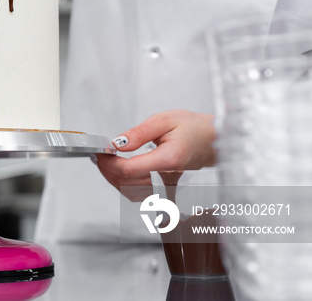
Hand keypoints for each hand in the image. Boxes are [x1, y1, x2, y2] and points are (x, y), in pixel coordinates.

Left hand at [94, 109, 216, 200]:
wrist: (215, 138)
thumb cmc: (194, 128)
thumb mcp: (164, 120)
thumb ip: (139, 133)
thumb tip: (118, 143)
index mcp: (168, 159)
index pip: (130, 170)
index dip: (111, 163)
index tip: (101, 153)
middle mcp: (167, 175)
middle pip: (128, 185)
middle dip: (108, 172)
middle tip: (99, 158)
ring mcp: (167, 183)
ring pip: (134, 194)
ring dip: (116, 180)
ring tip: (107, 163)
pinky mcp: (166, 185)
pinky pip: (143, 194)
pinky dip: (128, 186)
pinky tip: (120, 173)